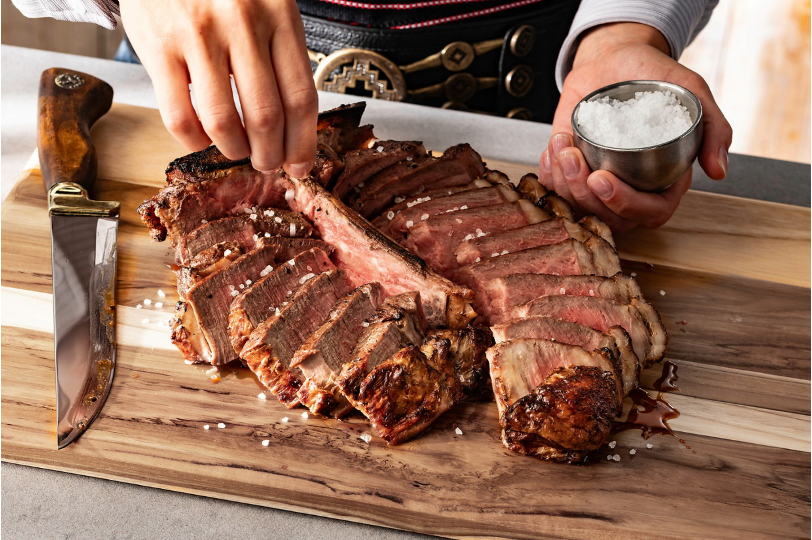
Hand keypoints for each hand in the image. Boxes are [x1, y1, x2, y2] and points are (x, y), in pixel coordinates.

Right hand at [120, 0, 317, 175]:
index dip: (302, 142)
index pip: (301, 97)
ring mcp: (198, 35)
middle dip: (270, 154)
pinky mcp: (159, 46)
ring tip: (237, 152)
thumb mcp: (267, 6)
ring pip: (224, 122)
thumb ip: (280, 55)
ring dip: (234, 150)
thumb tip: (294, 127)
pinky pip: (179, 116)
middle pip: (267, 116)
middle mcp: (243, 25)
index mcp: (279, 16)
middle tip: (267, 163)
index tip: (300, 165)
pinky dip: (194, 140)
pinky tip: (201, 137)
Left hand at [541, 23, 732, 232]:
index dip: (625, 205)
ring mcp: (600, 183)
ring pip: (579, 207)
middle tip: (574, 159)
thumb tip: (719, 171)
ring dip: (564, 182)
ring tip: (562, 147)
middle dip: (585, 194)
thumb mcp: (691, 91)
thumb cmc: (654, 75)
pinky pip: (558, 191)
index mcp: (664, 181)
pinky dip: (549, 174)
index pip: (650, 213)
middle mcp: (631, 188)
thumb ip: (714, 129)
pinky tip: (553, 150)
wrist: (615, 59)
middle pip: (608, 217)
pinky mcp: (573, 173)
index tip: (602, 180)